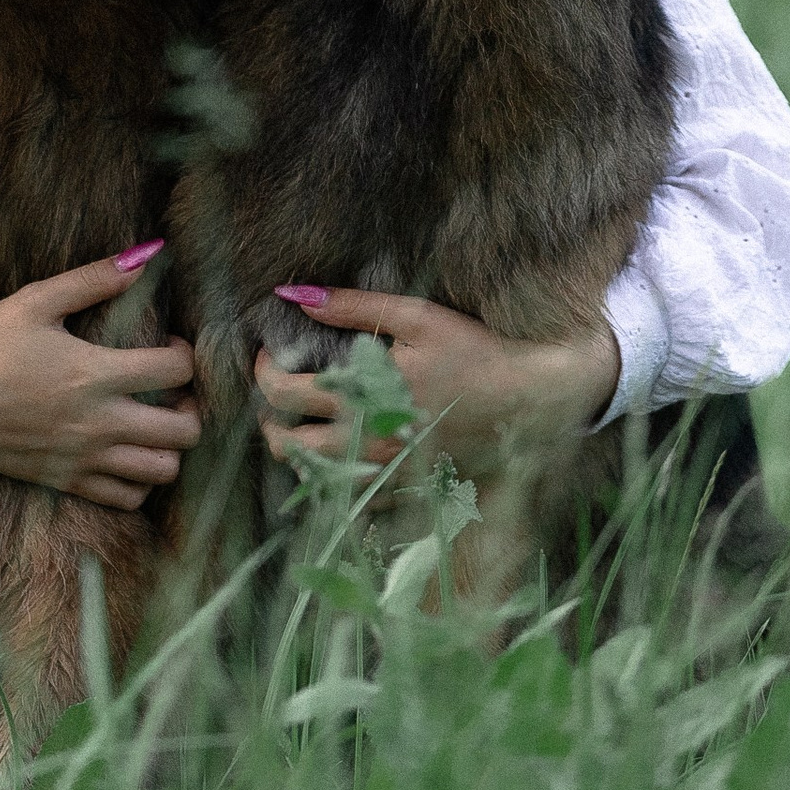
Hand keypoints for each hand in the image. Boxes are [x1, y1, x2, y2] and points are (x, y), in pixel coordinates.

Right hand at [0, 254, 200, 512]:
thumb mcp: (37, 300)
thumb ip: (95, 278)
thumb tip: (149, 253)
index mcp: (93, 374)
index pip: (176, 370)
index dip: (186, 354)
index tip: (170, 344)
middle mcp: (97, 423)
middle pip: (184, 431)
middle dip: (192, 407)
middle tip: (173, 390)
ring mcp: (84, 460)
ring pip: (163, 471)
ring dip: (171, 446)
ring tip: (155, 421)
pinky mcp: (67, 483)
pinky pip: (127, 499)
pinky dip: (140, 480)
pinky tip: (128, 452)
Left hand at [254, 288, 620, 474]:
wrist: (526, 404)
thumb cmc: (473, 353)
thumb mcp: (417, 317)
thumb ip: (353, 307)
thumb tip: (294, 296)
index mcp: (363, 396)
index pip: (282, 393)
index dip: (262, 369)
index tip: (269, 350)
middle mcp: (365, 441)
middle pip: (284, 442)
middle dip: (268, 413)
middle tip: (278, 386)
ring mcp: (382, 472)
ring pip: (308, 474)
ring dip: (292, 444)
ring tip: (299, 416)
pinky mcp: (400, 489)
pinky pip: (344, 494)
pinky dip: (326, 471)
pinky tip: (336, 443)